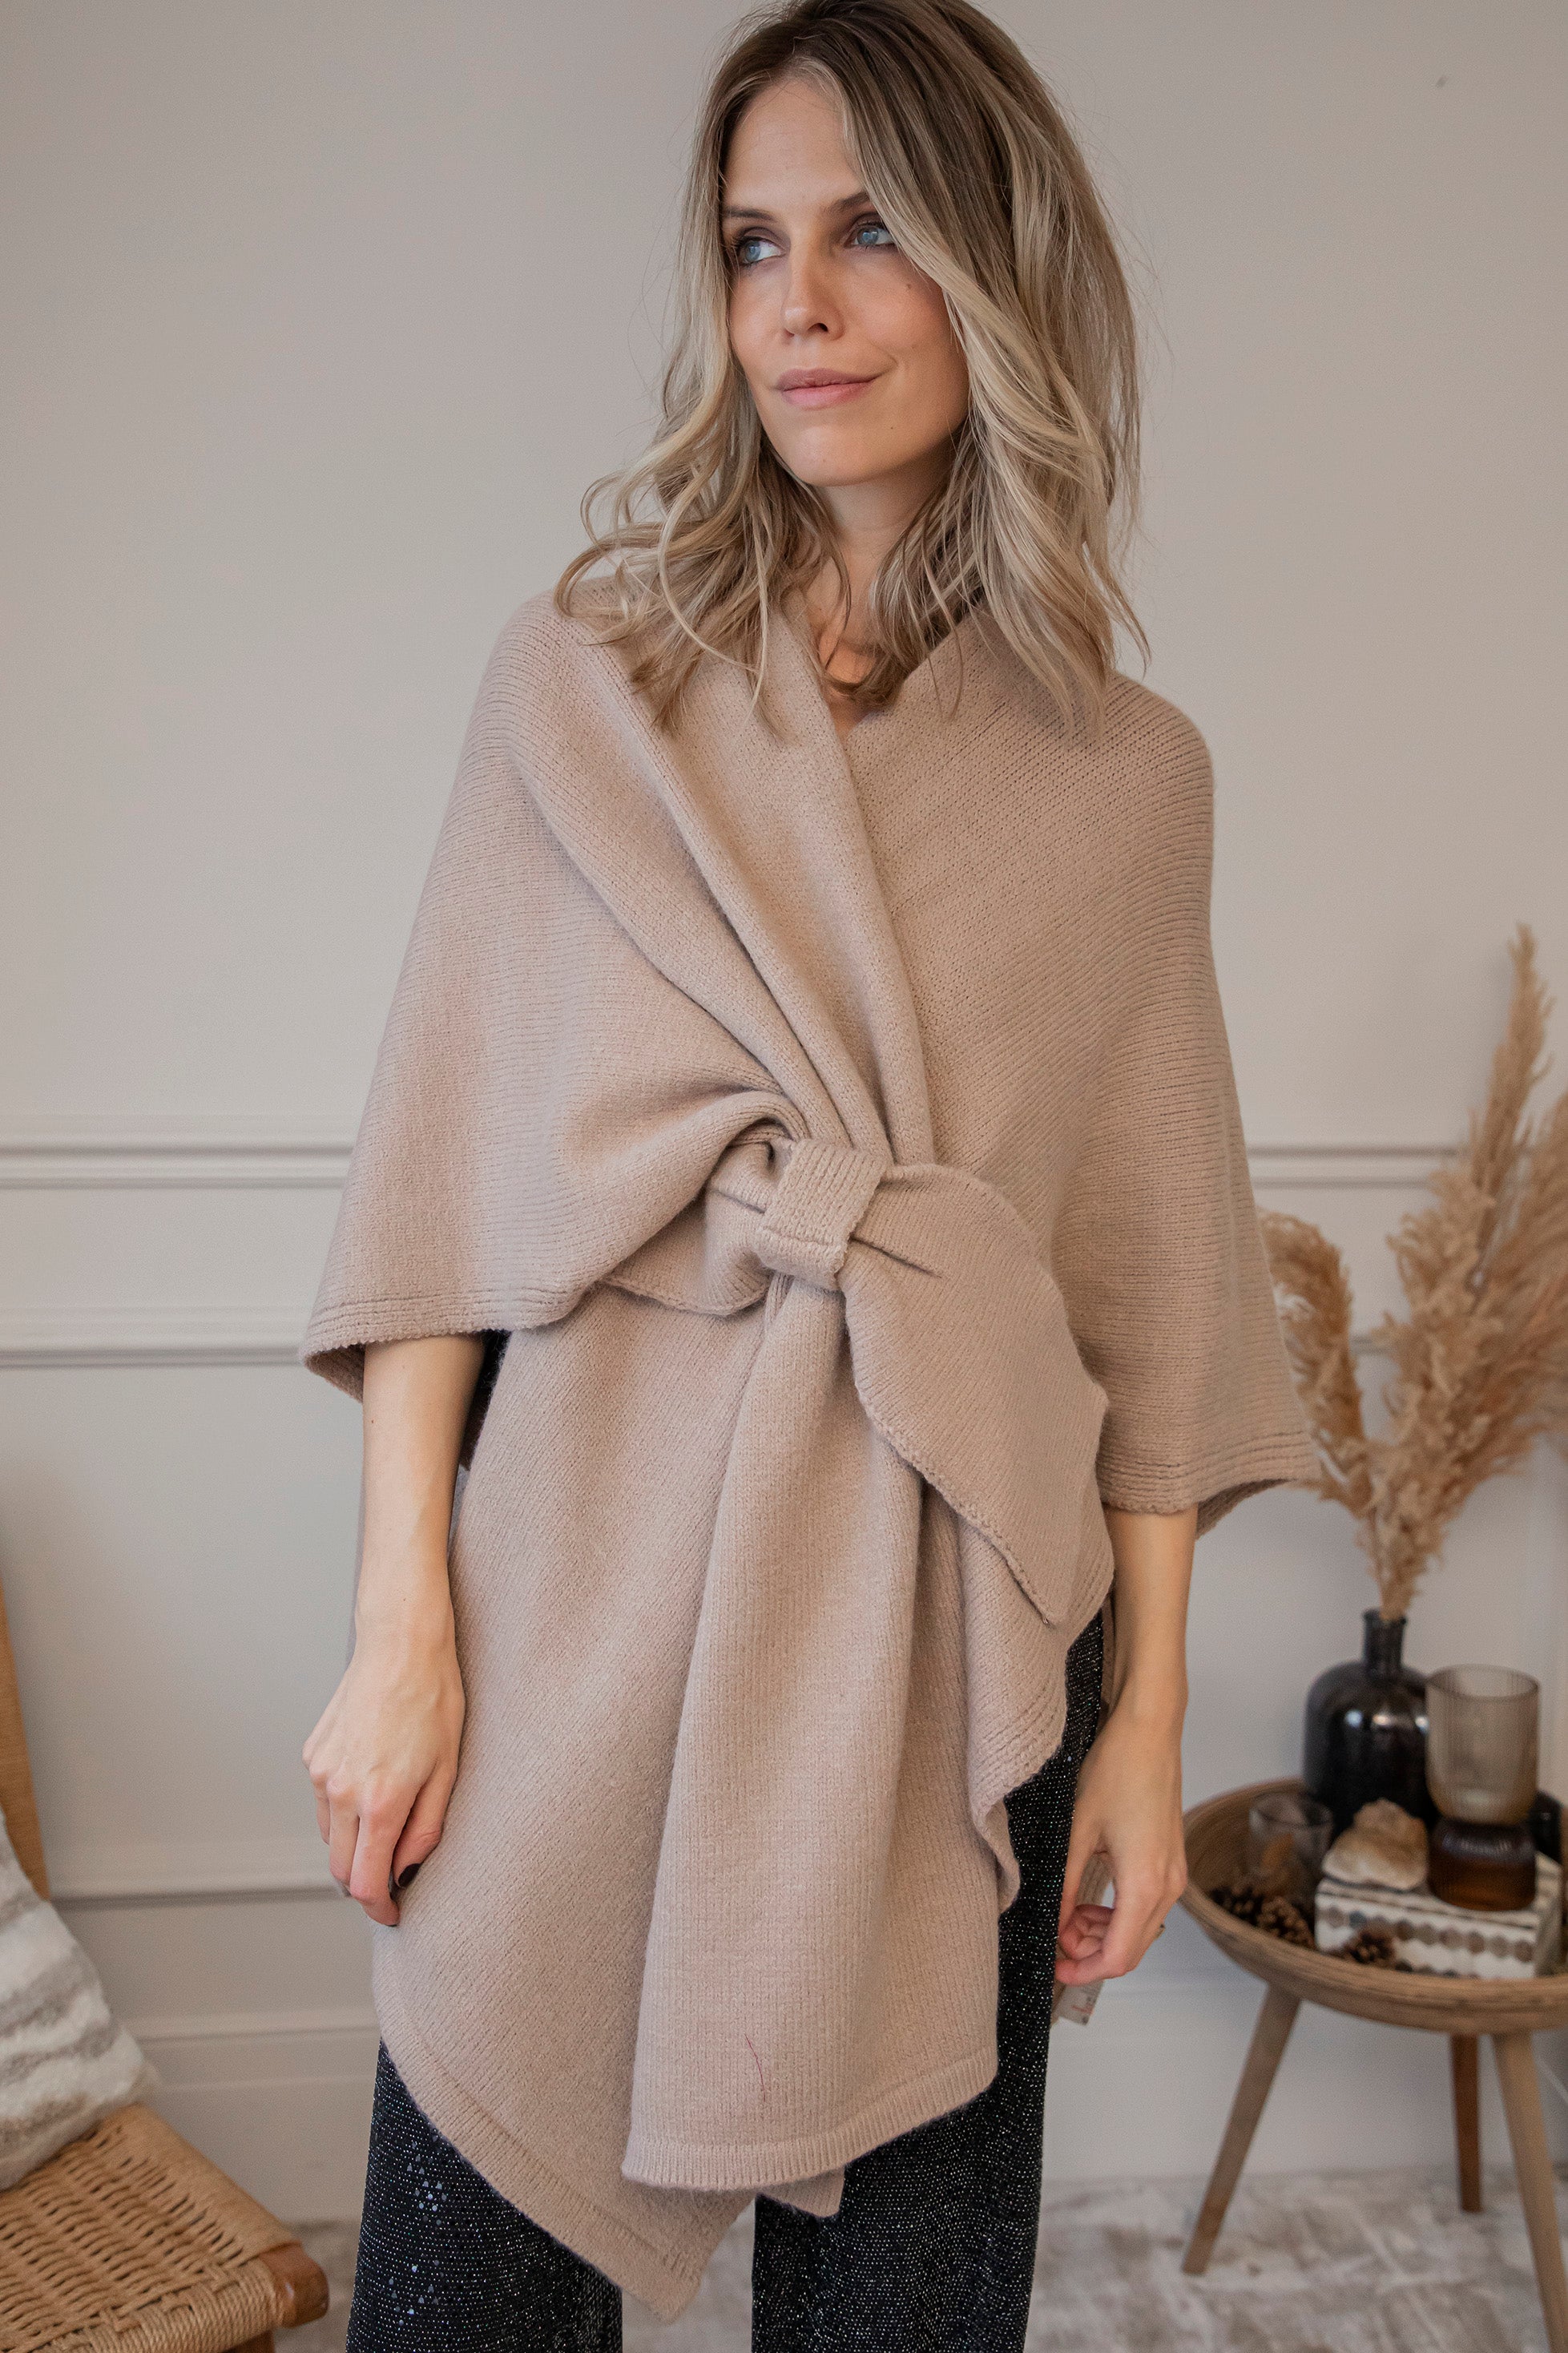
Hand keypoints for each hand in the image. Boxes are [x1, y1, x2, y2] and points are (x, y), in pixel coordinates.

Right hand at [302, 1593, 464, 1926]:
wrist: (401, 1646)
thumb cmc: (434, 1701)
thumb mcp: (447, 1771)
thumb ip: (425, 1830)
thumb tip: (406, 1871)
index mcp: (380, 1801)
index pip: (365, 1882)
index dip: (380, 1907)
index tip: (395, 1911)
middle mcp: (341, 1791)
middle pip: (340, 1867)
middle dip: (365, 1881)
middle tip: (394, 1877)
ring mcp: (321, 1772)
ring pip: (330, 1835)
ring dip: (354, 1844)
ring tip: (389, 1821)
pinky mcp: (312, 1755)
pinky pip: (324, 1801)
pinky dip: (343, 1810)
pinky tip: (371, 1784)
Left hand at [1053, 1699, 1185, 1984]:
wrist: (1150, 1732)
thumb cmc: (1117, 1770)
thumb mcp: (1078, 1831)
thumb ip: (1066, 1885)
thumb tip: (1055, 1923)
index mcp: (1145, 1885)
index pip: (1118, 1958)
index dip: (1083, 1972)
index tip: (1055, 1968)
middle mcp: (1168, 1887)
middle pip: (1132, 1951)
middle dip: (1090, 1954)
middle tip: (1055, 1938)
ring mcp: (1175, 1875)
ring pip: (1141, 1931)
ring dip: (1104, 1934)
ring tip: (1069, 1915)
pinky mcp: (1172, 1862)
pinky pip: (1148, 1908)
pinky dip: (1119, 1914)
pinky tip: (1092, 1900)